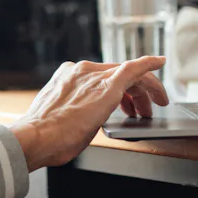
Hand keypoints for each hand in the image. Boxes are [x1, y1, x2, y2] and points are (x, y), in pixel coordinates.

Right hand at [11, 56, 167, 170]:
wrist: (37, 136)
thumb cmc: (46, 133)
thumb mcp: (60, 113)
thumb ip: (75, 106)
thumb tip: (86, 117)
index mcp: (67, 74)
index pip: (102, 75)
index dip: (119, 87)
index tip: (127, 97)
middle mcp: (81, 70)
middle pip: (118, 74)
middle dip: (134, 94)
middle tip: (142, 113)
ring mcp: (94, 76)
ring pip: (129, 75)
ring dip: (143, 93)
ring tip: (147, 112)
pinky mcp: (108, 87)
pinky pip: (134, 69)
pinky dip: (148, 64)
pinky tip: (160, 62)